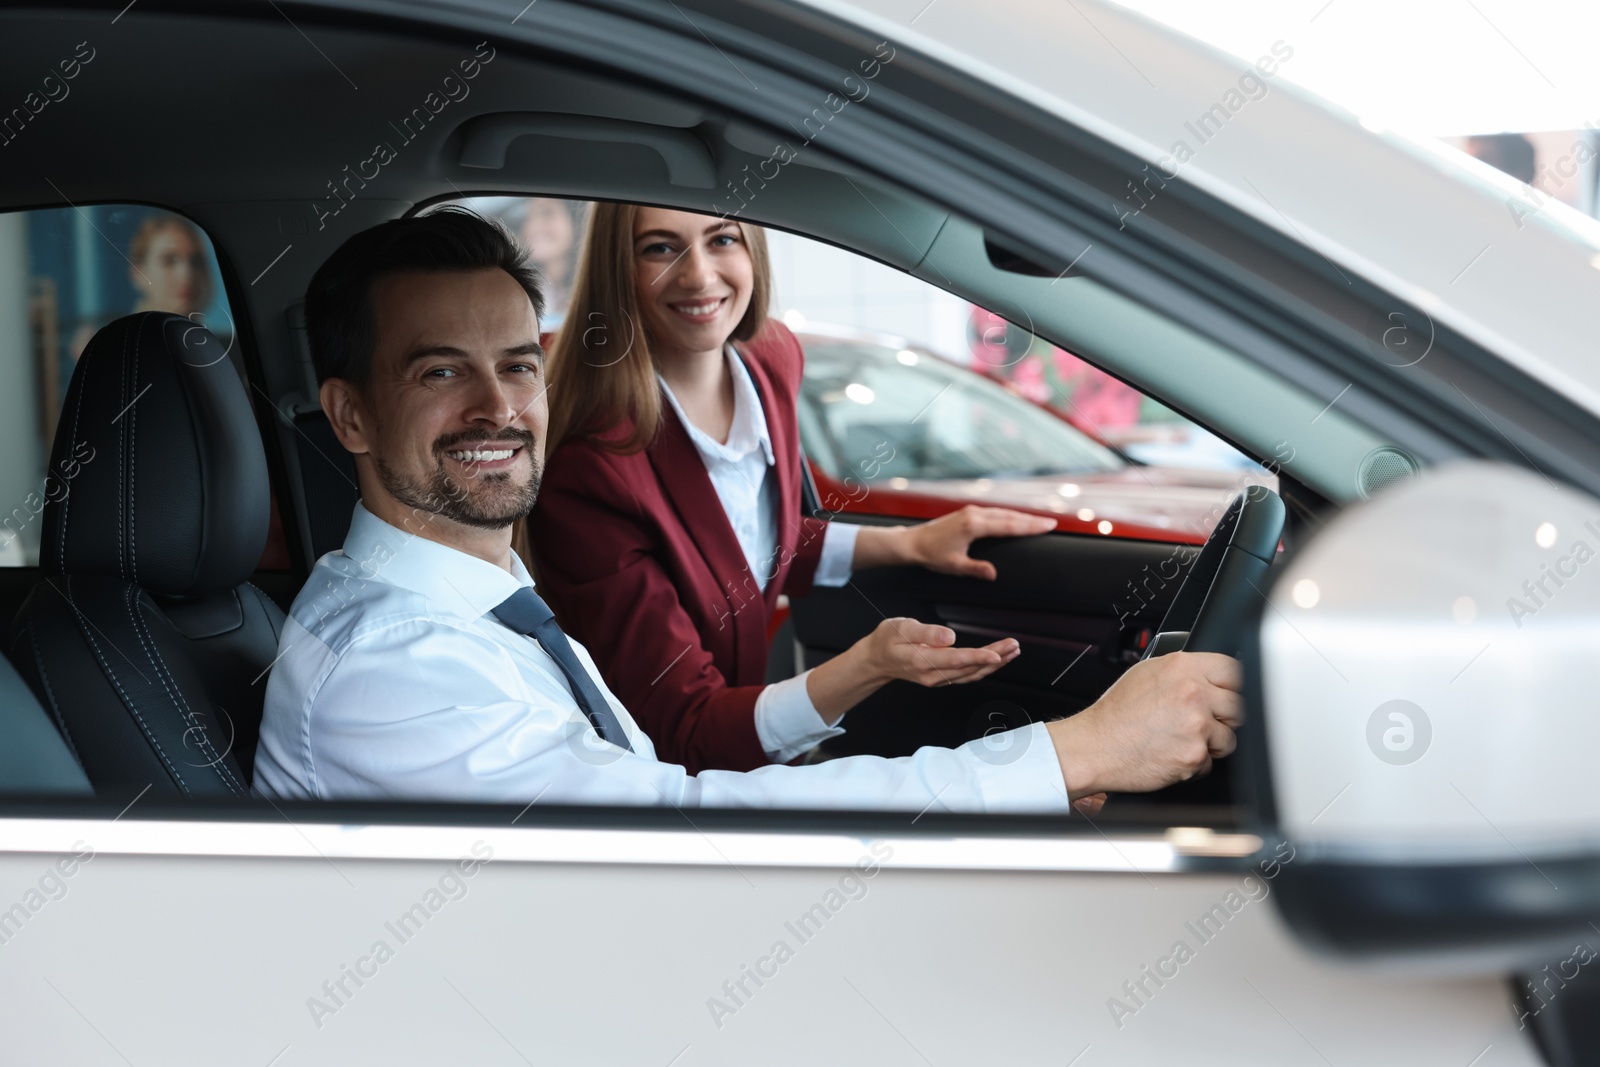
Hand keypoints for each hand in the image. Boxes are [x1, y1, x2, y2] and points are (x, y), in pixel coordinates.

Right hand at [858, 617, 1018, 687]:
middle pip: (970, 668)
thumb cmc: (887, 641)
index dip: (979, 657)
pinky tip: (997, 661)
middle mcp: (933, 674)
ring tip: (1012, 651)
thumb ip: (926, 633)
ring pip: (972, 674)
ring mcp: (938, 679)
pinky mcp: (942, 678)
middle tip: (1013, 646)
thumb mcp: (901, 628)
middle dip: (995, 658)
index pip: (956, 660)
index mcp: (922, 660)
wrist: (877, 659)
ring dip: (995, 664)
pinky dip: (985, 668)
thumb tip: (948, 636)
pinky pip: (968, 676)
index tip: (997, 654)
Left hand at [905, 506, 1056, 579]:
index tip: (1048, 526)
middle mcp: (974, 514)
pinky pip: (993, 512)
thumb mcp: (954, 566)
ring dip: (1020, 516)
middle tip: (1051, 523)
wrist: (912, 542)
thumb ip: (976, 569)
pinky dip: (1007, 515)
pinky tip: (1014, 518)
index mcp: (974, 526)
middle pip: (1009, 516)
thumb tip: (994, 574)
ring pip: (1002, 512)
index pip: (1009, 525)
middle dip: (1031, 519)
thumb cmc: (931, 555)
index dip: (1030, 526)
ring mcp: (971, 511)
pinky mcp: (967, 513)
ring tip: (1038, 521)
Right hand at [1046, 652, 1243, 799]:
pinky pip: (1210, 763)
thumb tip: (1208, 676)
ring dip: (1211, 744)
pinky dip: (1194, 763)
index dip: (1229, 686)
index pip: (1233, 670)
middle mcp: (1193, 693)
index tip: (1224, 695)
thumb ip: (1183, 672)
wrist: (1095, 747)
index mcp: (1182, 667)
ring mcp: (1196, 724)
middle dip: (1222, 717)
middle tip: (1198, 723)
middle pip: (1238, 705)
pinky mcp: (1194, 754)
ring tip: (1180, 740)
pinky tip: (1171, 754)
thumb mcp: (1146, 674)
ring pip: (1229, 737)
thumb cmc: (1116, 714)